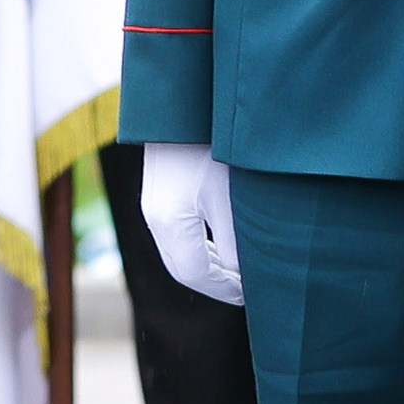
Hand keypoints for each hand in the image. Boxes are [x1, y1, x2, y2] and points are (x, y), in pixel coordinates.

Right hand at [140, 143, 242, 305]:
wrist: (184, 108)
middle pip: (182, 268)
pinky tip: (219, 249)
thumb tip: (241, 274)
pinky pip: (175, 236)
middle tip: (244, 292)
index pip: (195, 273)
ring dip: (206, 267)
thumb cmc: (212, 147)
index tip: (249, 295)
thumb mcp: (229, 196)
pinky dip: (197, 248)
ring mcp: (153, 207)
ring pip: (177, 253)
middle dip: (213, 283)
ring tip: (236, 275)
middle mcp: (155, 218)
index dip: (223, 288)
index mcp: (170, 222)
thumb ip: (233, 240)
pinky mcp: (158, 196)